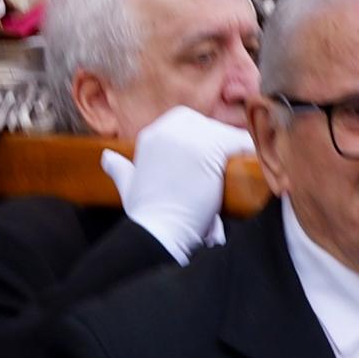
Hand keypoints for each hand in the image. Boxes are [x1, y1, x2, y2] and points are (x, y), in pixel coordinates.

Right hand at [103, 103, 246, 255]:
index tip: (209, 160)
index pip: (184, 125)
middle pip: (204, 125)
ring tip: (241, 165)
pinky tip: (252, 161)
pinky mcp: (208, 148)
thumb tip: (106, 158)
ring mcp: (188, 138)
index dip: (200, 141)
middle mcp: (167, 130)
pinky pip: (236, 141)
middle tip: (225, 163)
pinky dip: (247, 150)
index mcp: (150, 135)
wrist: (159, 232)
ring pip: (221, 133)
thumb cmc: (147, 216)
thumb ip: (119, 169)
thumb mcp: (128, 187)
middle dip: (216, 141)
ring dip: (232, 147)